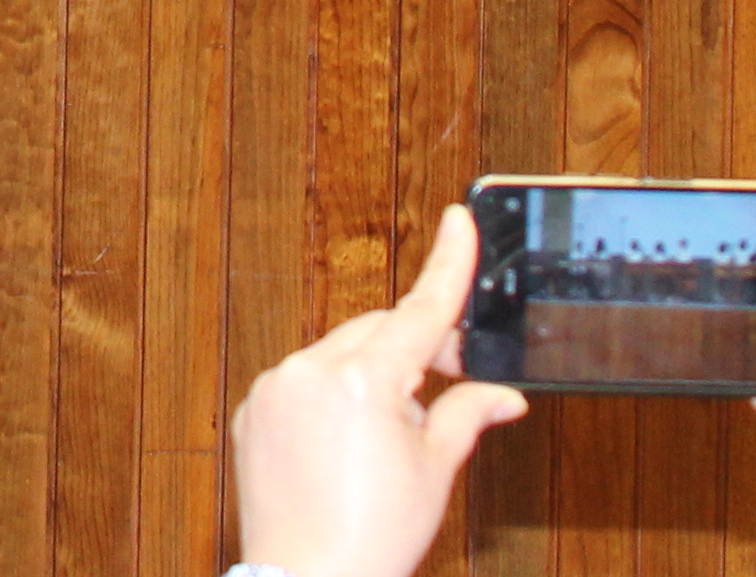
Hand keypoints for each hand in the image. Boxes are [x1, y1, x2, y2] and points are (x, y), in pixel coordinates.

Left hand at [229, 204, 524, 576]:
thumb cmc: (373, 536)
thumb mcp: (435, 471)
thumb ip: (466, 415)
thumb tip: (502, 395)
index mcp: (363, 380)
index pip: (420, 309)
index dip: (447, 263)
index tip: (458, 220)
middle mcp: (311, 371)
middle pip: (379, 332)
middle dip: (416, 350)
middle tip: (453, 378)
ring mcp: (275, 389)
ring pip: (338, 357)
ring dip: (371, 377)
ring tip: (391, 438)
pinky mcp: (253, 411)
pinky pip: (302, 384)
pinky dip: (330, 398)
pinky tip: (347, 446)